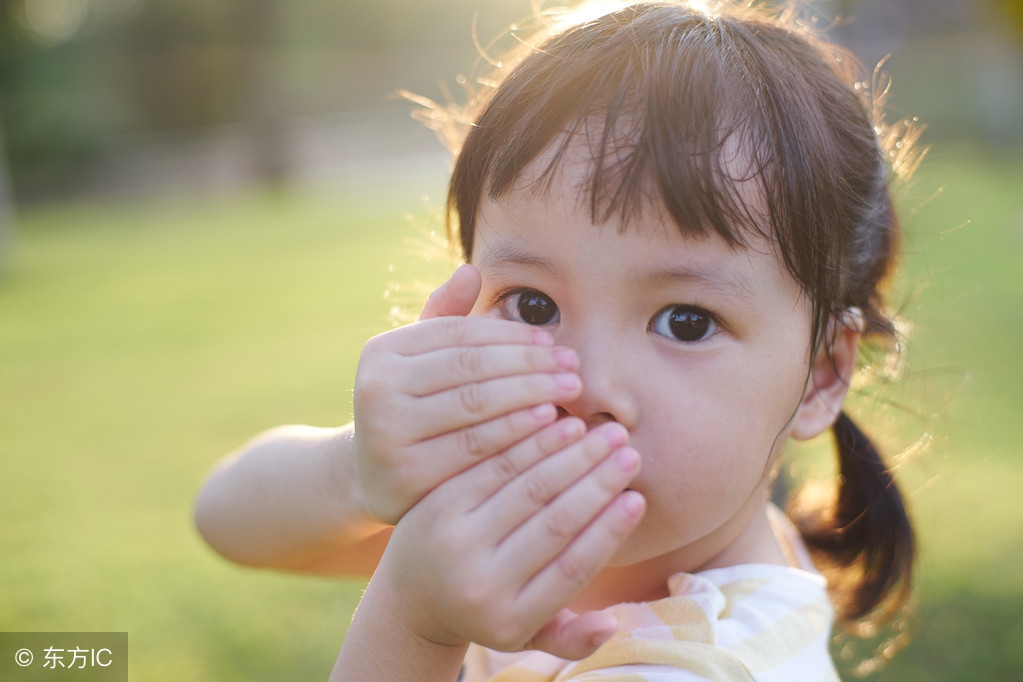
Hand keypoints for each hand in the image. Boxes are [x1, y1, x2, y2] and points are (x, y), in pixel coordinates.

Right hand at [351, 264, 583, 524]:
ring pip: (476, 405)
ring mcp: (388, 431)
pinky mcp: (408, 472)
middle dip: (528, 364)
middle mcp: (376, 387)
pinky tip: (550, 425)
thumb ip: (445, 318)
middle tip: (573, 366)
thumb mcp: (421, 364)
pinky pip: (476, 446)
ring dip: (531, 394)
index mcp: (382, 351)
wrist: (376, 478)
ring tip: (570, 391)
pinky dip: (518, 432)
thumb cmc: (414, 408)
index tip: (552, 342)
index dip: (509, 336)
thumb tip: (472, 271)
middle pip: (470, 367)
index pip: (459, 334)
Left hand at [372, 417, 645, 658]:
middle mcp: (479, 582)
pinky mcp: (436, 502)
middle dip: (597, 482)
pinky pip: (492, 464)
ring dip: (569, 454)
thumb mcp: (525, 637)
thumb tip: (612, 623)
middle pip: (552, 522)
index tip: (638, 497)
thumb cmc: (488, 610)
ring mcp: (453, 539)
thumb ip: (571, 638)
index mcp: (509, 619)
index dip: (608, 531)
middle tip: (629, 450)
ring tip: (603, 431)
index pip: (571, 568)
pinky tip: (559, 422)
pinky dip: (529, 442)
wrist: (409, 595)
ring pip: (523, 487)